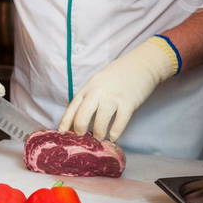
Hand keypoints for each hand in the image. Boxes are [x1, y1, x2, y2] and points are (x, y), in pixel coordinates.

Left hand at [59, 37, 178, 140]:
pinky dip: (115, 133)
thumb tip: (78, 118)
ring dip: (98, 134)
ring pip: (100, 123)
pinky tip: (113, 137)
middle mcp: (97, 93)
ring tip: (99, 137)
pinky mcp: (128, 103)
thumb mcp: (97, 83)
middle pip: (82, 116)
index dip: (65, 122)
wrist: (141, 64)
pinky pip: (119, 123)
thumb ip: (88, 97)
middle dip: (80, 130)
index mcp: (88, 88)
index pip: (72, 107)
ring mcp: (113, 98)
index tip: (62, 133)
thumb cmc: (117, 76)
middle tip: (82, 138)